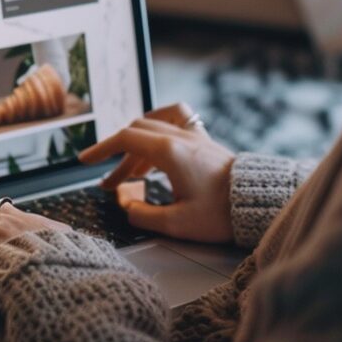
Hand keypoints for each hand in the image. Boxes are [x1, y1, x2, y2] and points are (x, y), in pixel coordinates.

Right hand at [79, 102, 235, 243]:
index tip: (85, 161)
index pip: (124, 140)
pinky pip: (176, 118)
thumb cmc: (221, 214)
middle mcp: (180, 137)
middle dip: (116, 155)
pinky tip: (155, 142)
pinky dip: (159, 125)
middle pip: (135, 132)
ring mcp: (194, 136)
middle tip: (109, 183)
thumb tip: (127, 207)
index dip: (101, 149)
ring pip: (153, 126)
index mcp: (169, 152)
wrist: (256, 203)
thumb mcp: (176, 224)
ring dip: (135, 146)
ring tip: (131, 173)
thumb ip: (143, 216)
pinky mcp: (204, 141)